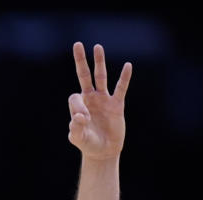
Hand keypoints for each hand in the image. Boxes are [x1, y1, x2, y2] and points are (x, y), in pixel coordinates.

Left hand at [68, 42, 131, 159]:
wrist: (104, 151)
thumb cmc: (88, 144)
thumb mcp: (78, 139)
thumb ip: (75, 129)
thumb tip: (79, 116)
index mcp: (79, 106)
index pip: (75, 97)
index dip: (78, 107)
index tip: (82, 120)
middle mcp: (90, 99)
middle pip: (84, 76)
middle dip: (80, 61)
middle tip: (77, 44)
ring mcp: (104, 100)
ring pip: (101, 77)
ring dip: (99, 62)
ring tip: (97, 47)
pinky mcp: (117, 105)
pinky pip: (121, 88)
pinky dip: (124, 78)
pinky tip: (127, 66)